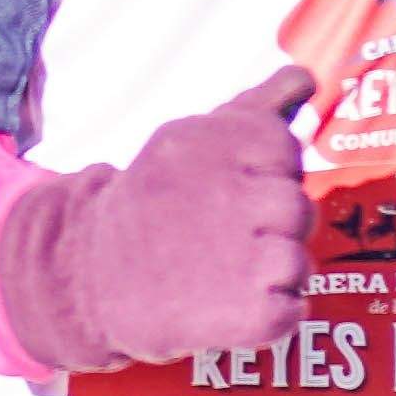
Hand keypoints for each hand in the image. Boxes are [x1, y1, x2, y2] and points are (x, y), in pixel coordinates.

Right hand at [0, 67, 316, 372]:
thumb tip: (307, 78)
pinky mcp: (243, 316)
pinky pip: (291, 311)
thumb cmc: (153, 202)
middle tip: (230, 234)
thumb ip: (256, 108)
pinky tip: (235, 304)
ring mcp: (239, 260)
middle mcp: (230, 197)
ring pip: (300, 261)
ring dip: (274, 273)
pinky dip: (272, 315)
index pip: (283, 147)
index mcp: (212, 145)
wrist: (88, 274)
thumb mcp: (190, 139)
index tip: (236, 184)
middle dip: (273, 225)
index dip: (268, 170)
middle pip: (298, 207)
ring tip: (231, 272)